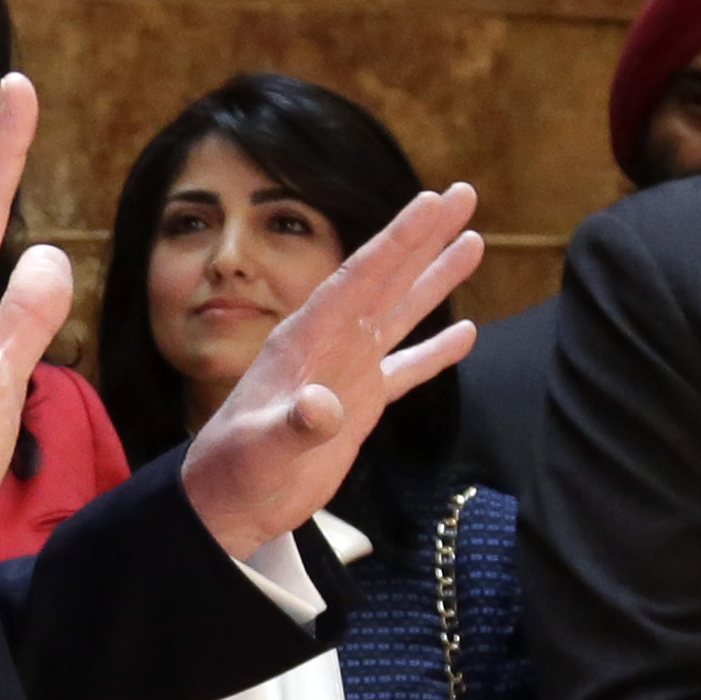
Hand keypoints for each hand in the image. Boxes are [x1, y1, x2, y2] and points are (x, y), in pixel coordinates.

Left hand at [177, 185, 484, 561]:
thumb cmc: (235, 471)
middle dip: (425, 237)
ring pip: (400, 313)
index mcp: (307, 338)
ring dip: (435, 279)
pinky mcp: (358, 405)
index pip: (360, 276)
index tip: (433, 200)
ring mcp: (346, 371)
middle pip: (386, 279)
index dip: (398, 238)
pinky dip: (435, 352)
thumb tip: (324, 407)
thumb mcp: (262, 448)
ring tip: (473, 243)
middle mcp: (330, 343)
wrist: (227, 504)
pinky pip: (405, 368)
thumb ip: (294, 426)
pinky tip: (466, 333)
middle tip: (464, 194)